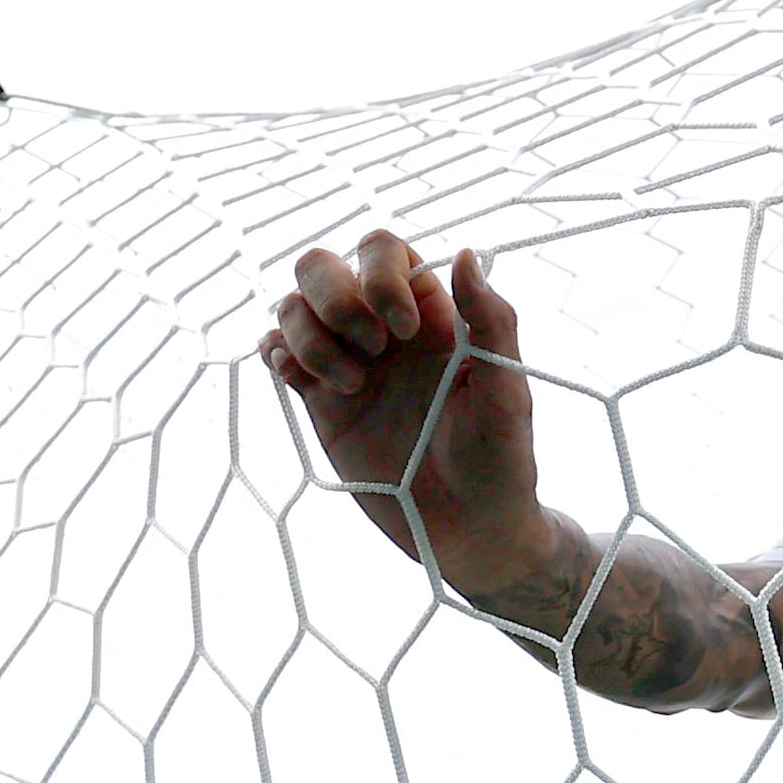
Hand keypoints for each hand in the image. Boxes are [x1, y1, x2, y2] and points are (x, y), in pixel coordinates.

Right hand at [263, 234, 559, 580]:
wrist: (468, 530)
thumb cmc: (500, 460)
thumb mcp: (508, 391)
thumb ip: (492, 320)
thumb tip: (462, 254)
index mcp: (428, 315)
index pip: (383, 252)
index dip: (381, 276)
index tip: (407, 331)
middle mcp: (381, 329)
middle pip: (322, 267)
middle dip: (335, 296)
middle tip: (373, 351)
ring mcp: (345, 362)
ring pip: (292, 307)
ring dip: (307, 334)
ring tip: (350, 386)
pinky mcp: (319, 401)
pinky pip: (276, 354)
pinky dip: (275, 354)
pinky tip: (300, 380)